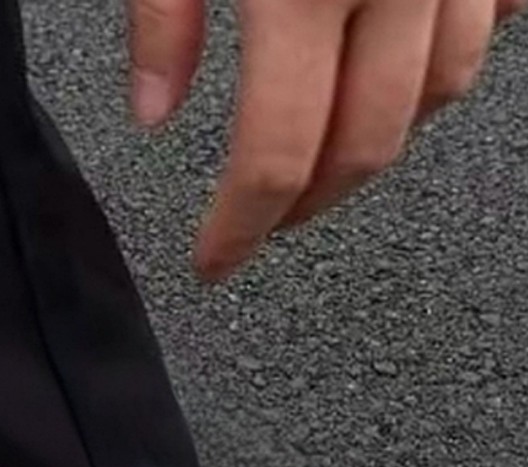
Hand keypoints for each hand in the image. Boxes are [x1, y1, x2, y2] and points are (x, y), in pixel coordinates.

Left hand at [128, 0, 522, 281]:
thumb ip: (163, 13)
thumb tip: (154, 111)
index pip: (275, 154)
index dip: (241, 227)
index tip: (214, 262)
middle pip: (365, 146)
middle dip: (308, 203)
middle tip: (264, 217)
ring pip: (441, 93)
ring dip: (380, 135)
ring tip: (326, 143)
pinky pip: (493, 21)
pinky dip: (444, 55)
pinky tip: (395, 56)